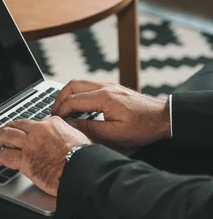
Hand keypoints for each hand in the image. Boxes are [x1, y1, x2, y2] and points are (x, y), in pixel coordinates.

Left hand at [0, 117, 89, 196]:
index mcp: (53, 123)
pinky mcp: (25, 160)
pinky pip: (4, 156)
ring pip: (6, 136)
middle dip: (5, 129)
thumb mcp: (80, 138)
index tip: (21, 132)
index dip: (24, 128)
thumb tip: (68, 140)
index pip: (33, 123)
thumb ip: (68, 136)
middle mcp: (39, 130)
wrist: (83, 170)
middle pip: (16, 125)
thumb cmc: (85, 158)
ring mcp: (30, 144)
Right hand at [52, 80, 170, 148]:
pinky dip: (79, 95)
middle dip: (59, 99)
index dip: (60, 112)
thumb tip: (69, 126)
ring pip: (80, 83)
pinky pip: (89, 87)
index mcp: (104, 98)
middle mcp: (105, 87)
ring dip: (68, 96)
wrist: (164, 118)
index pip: (72, 100)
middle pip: (72, 85)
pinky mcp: (113, 89)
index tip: (54, 122)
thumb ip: (89, 129)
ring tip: (64, 112)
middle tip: (55, 114)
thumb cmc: (144, 128)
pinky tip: (79, 109)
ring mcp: (110, 86)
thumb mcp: (115, 135)